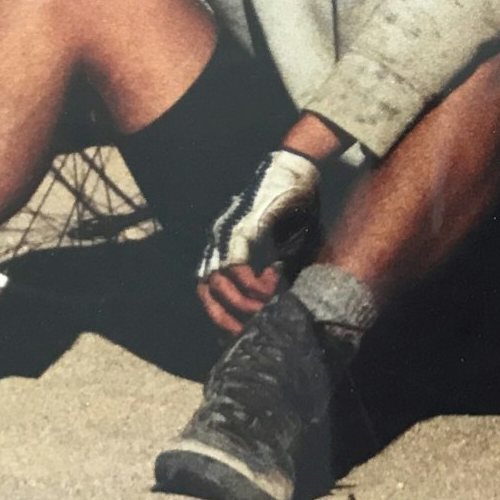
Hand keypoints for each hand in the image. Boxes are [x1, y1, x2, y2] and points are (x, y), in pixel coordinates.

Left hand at [195, 149, 321, 329]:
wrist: (294, 168)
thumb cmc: (291, 204)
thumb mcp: (282, 243)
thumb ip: (275, 268)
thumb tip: (279, 299)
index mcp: (223, 245)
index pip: (208, 289)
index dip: (220, 313)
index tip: (240, 331)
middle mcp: (217, 240)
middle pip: (205, 290)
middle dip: (225, 317)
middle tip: (248, 331)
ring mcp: (225, 234)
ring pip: (219, 283)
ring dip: (242, 303)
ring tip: (266, 309)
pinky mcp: (240, 228)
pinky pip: (239, 267)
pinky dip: (254, 283)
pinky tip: (274, 281)